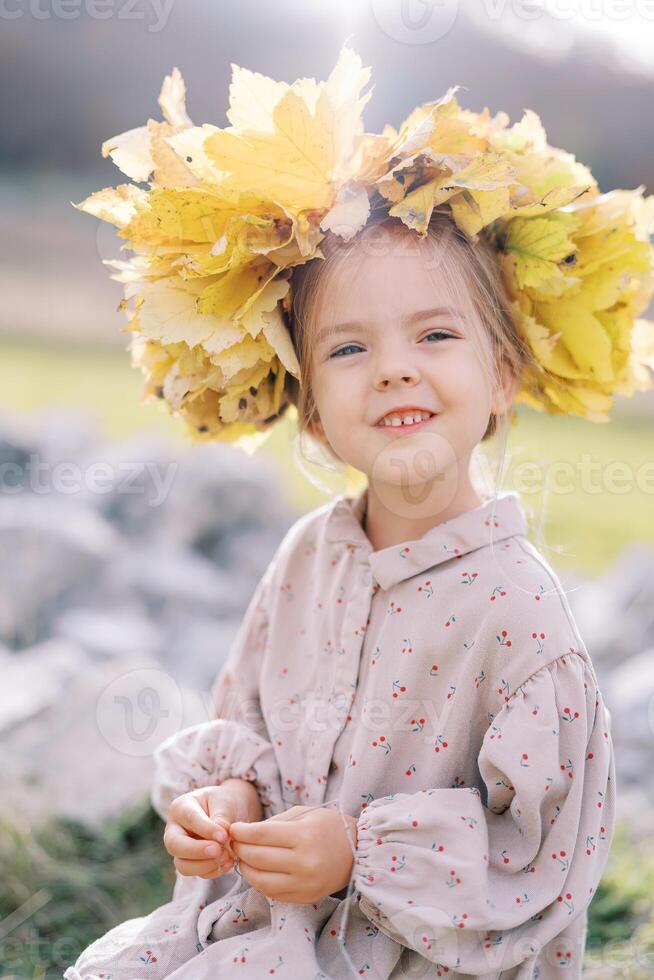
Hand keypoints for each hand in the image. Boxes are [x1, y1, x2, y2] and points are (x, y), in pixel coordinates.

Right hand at [163, 780, 260, 878]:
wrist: (233, 811)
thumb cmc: (226, 802)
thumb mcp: (226, 802)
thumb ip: (221, 818)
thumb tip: (219, 837)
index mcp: (181, 807)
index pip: (188, 819)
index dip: (205, 830)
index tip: (223, 836)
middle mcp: (175, 830)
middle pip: (175, 846)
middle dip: (197, 851)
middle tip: (219, 851)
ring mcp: (182, 849)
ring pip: (183, 865)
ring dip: (206, 865)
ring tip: (227, 857)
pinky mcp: (192, 863)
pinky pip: (198, 873)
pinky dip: (213, 871)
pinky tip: (229, 862)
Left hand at [229, 805, 358, 903]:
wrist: (357, 852)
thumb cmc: (329, 827)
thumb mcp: (304, 814)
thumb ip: (274, 823)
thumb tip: (244, 833)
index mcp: (304, 836)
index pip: (260, 835)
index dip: (241, 832)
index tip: (232, 829)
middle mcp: (304, 862)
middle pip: (257, 858)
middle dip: (240, 849)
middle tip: (234, 842)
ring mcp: (304, 884)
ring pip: (260, 881)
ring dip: (246, 869)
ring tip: (243, 858)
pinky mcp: (305, 898)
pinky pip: (272, 893)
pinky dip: (260, 882)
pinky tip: (258, 871)